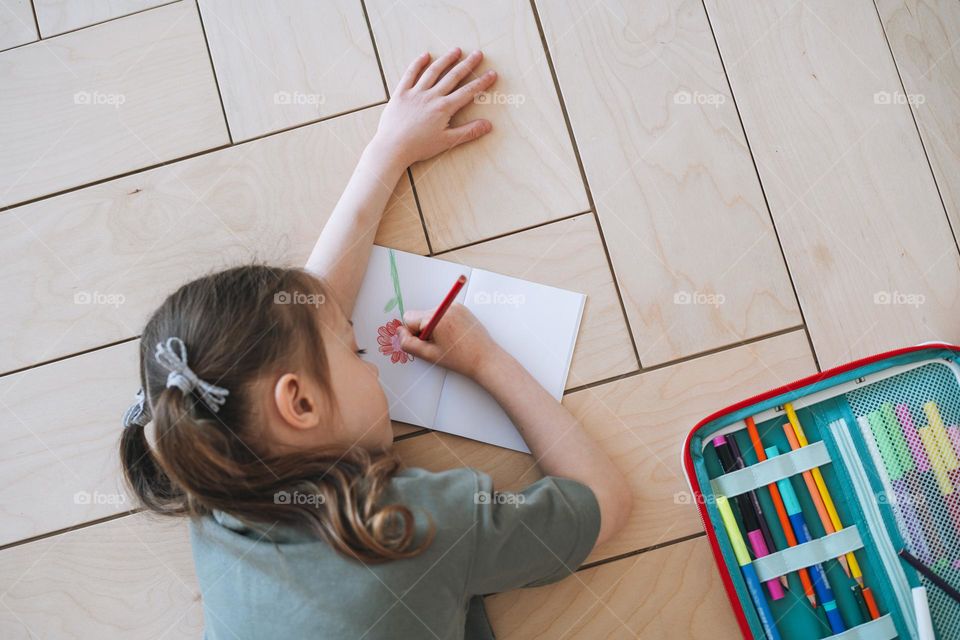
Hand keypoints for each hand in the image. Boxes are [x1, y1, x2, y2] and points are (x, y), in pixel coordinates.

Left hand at [373, 48, 497, 168]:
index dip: (481, 82)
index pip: (467, 92)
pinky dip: (418, 63)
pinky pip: (410, 74)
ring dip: (446, 60)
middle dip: (467, 64)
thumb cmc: (419, 147)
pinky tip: (425, 55)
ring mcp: (416, 92)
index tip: (491, 73)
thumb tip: (488, 125)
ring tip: (456, 50)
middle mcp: (432, 96)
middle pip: (453, 76)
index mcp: (444, 108)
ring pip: (433, 71)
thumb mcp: (447, 141)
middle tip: (477, 54)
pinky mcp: (401, 93)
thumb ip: (468, 132)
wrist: (392, 147)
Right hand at [397, 304, 502, 378]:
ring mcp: (454, 306)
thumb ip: (409, 344)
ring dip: (433, 326)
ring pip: (430, 314)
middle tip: (437, 344)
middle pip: (419, 315)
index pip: (408, 318)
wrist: (485, 358)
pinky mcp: (461, 308)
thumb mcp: (429, 355)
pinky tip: (453, 335)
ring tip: (447, 340)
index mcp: (436, 318)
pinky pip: (442, 313)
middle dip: (423, 329)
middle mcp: (445, 307)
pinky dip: (443, 322)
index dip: (413, 333)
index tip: (426, 343)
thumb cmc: (460, 359)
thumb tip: (400, 332)